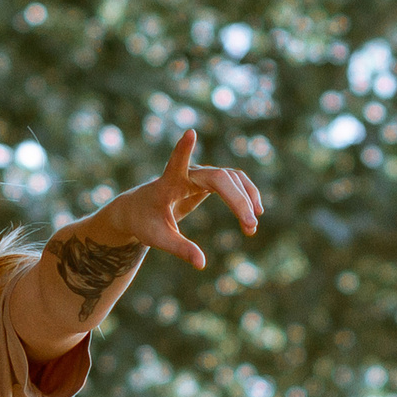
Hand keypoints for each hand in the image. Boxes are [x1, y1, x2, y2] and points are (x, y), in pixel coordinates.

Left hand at [86, 129, 262, 271]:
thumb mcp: (158, 239)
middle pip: (220, 178)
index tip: (190, 133)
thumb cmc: (145, 222)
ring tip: (252, 228)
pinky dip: (246, 196)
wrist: (140, 210)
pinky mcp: (210, 180)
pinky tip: (256, 212)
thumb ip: (179, 249)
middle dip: (238, 200)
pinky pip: (235, 182)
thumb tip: (201, 263)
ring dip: (246, 199)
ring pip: (232, 178)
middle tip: (251, 227)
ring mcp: (202, 174)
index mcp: (169, 182)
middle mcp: (188, 173)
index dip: (183, 149)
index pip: (176, 162)